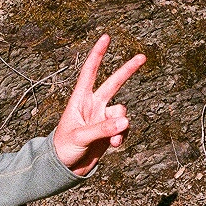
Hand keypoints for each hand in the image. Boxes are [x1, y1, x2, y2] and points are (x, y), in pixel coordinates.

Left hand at [52, 34, 145, 176]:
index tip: (106, 37)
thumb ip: (102, 129)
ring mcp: (102, 118)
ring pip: (122, 112)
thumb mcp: (80, 136)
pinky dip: (121, 136)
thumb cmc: (64, 148)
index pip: (90, 71)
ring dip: (120, 124)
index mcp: (80, 99)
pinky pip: (123, 129)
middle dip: (128, 70)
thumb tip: (124, 121)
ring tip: (111, 140)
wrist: (65, 168)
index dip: (98, 54)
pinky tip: (113, 146)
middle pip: (113, 83)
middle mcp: (93, 105)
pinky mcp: (109, 132)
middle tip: (142, 56)